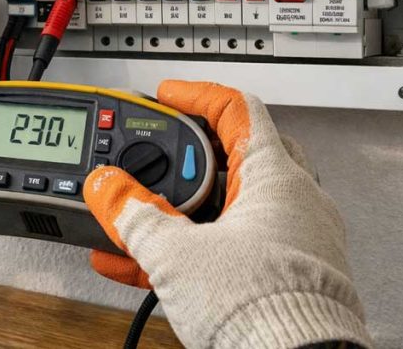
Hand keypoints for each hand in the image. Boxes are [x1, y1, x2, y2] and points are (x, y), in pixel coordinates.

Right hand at [84, 81, 371, 348]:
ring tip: (138, 223)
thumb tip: (107, 188)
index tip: (170, 95)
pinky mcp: (286, 280)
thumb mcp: (176, 253)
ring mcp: (294, 243)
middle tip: (155, 159)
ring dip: (183, 211)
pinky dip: (190, 250)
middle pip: (237, 156)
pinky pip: (232, 251)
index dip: (197, 95)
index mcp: (276, 177)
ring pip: (232, 208)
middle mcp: (295, 203)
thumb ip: (134, 214)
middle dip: (188, 159)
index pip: (238, 109)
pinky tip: (143, 265)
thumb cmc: (264, 308)